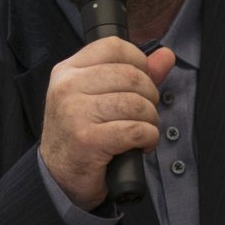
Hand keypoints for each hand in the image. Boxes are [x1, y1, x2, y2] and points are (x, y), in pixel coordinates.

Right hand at [40, 38, 173, 209]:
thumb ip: (133, 73)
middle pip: (130, 75)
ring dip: (150, 119)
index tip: (142, 81)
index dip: (138, 61)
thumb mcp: (98, 97)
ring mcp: (75, 113)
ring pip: (135, 103)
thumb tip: (167, 55)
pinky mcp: (87, 140)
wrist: (58, 177)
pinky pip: (135, 130)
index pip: (113, 46)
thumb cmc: (80, 134)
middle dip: (150, 96)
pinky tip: (141, 145)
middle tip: (145, 113)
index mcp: (67, 70)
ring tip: (144, 130)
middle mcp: (67, 87)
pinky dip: (148, 138)